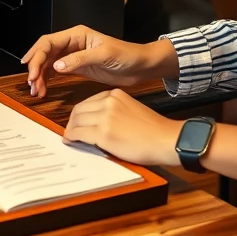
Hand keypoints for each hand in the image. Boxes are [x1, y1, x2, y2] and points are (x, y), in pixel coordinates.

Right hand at [22, 25, 174, 96]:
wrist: (141, 66)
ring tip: (36, 90)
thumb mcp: (103, 55)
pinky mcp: (77, 68)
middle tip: (31, 83)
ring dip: (40, 76)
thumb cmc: (127, 55)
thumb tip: (57, 66)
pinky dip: (49, 80)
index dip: (37, 55)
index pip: (49, 42)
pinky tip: (45, 88)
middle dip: (36, 67)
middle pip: (45, 53)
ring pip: (49, 64)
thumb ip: (79, 59)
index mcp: (76, 34)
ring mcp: (73, 56)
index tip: (32, 71)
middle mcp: (72, 44)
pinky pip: (57, 72)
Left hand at [64, 88, 180, 165]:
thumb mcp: (131, 109)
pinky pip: (79, 133)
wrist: (166, 140)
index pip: (88, 101)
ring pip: (77, 121)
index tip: (78, 120)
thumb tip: (98, 121)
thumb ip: (115, 110)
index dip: (80, 113)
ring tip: (70, 136)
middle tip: (71, 130)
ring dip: (71, 129)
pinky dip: (71, 137)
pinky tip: (70, 140)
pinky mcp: (102, 133)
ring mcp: (104, 117)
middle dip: (73, 121)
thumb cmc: (153, 130)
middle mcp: (108, 102)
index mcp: (115, 95)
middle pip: (80, 109)